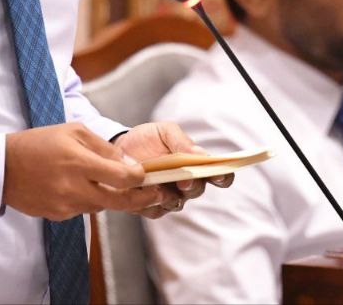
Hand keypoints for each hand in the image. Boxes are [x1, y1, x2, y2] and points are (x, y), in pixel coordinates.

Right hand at [3, 122, 169, 220]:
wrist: (3, 167)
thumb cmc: (39, 143)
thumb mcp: (73, 132)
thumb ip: (103, 148)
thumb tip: (129, 163)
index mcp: (79, 162)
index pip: (122, 177)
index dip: (140, 177)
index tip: (147, 174)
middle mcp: (74, 188)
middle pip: (120, 202)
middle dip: (141, 198)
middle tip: (155, 193)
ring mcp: (65, 205)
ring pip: (102, 206)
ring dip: (110, 197)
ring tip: (110, 183)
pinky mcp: (58, 216)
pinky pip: (83, 210)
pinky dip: (88, 200)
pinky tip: (78, 187)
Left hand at [112, 122, 234, 218]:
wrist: (119, 148)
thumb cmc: (147, 138)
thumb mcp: (165, 131)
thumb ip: (182, 142)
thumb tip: (201, 154)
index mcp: (196, 165)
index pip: (219, 175)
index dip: (223, 176)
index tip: (218, 173)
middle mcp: (186, 184)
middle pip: (198, 190)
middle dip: (192, 185)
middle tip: (184, 180)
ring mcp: (169, 197)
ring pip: (177, 203)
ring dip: (170, 196)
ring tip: (157, 185)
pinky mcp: (150, 206)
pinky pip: (155, 210)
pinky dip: (149, 202)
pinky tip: (140, 192)